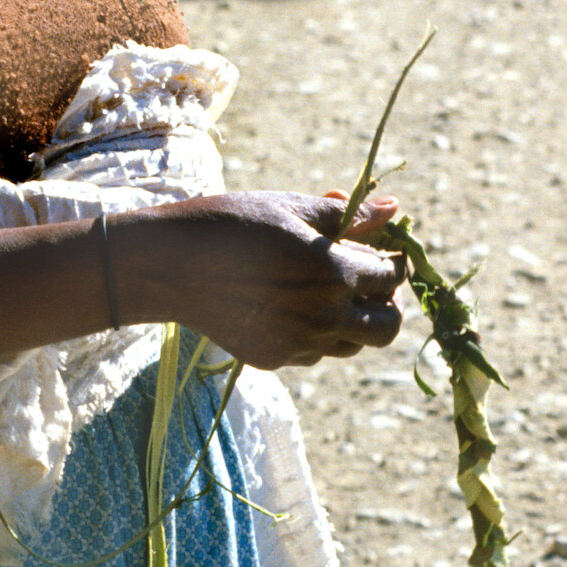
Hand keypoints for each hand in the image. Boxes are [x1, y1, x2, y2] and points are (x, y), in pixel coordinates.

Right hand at [127, 191, 406, 370]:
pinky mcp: (275, 358)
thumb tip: (396, 207)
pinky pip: (314, 352)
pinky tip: (289, 303)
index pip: (391, 276)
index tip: (380, 250)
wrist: (170, 264)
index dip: (392, 260)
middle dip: (387, 302)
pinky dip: (316, 332)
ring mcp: (299, 344)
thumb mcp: (291, 208)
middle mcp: (325, 317)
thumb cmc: (233, 222)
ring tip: (326, 288)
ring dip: (354, 319)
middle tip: (367, 279)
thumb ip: (348, 215)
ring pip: (353, 344)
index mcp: (334, 272)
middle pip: (388, 327)